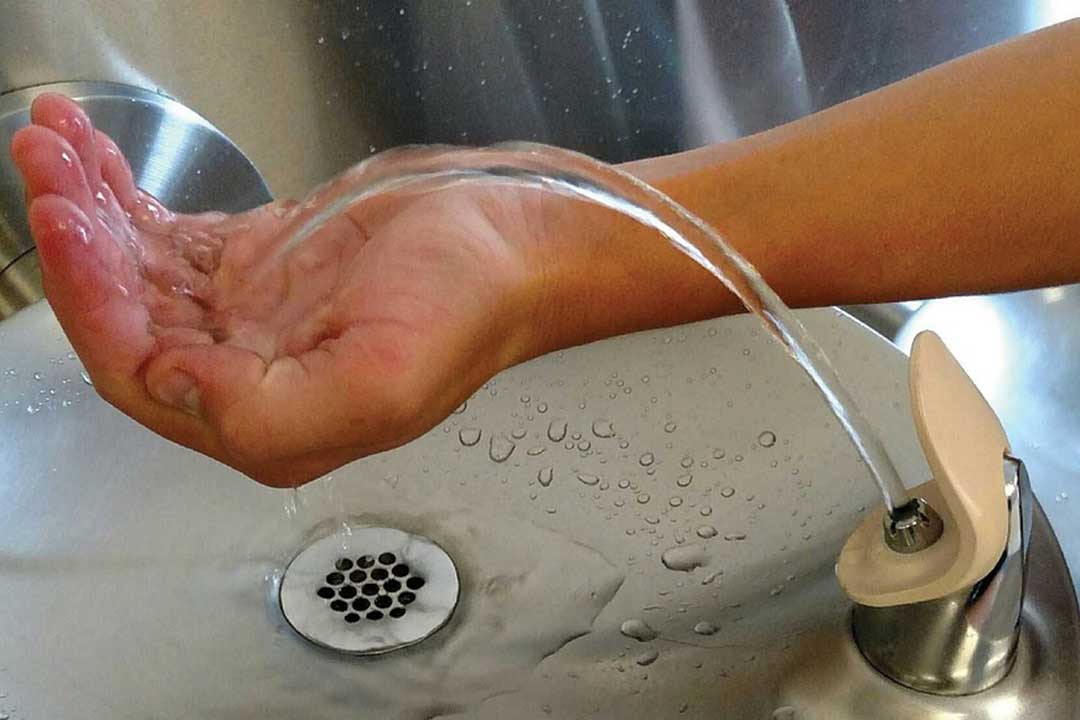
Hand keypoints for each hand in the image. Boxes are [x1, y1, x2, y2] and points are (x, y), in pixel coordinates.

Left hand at [10, 94, 575, 486]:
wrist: (516, 238)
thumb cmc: (472, 305)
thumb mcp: (385, 381)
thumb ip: (270, 417)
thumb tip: (174, 386)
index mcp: (272, 422)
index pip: (144, 375)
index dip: (93, 305)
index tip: (70, 224)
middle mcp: (251, 375)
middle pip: (127, 319)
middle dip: (79, 242)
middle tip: (49, 168)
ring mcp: (252, 317)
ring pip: (138, 274)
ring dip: (91, 211)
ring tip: (59, 147)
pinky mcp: (261, 264)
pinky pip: (169, 238)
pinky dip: (125, 198)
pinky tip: (100, 163)